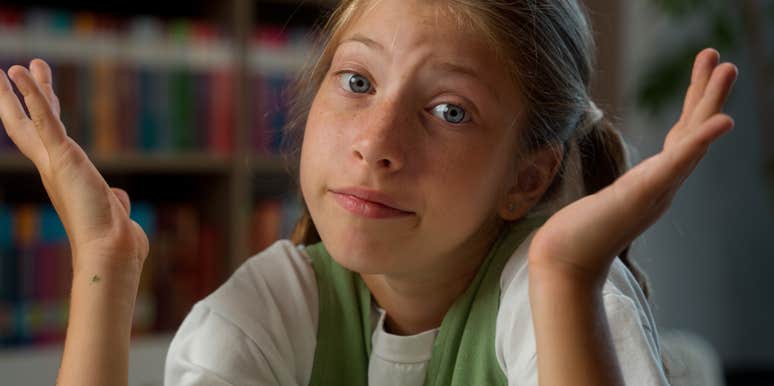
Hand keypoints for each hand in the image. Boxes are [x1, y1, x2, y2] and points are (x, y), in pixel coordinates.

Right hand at [0, 59, 148, 273]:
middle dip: (29, 95)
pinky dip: (32, 94)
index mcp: (63, 177)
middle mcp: (52, 168)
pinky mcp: (62, 156)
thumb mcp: (114, 210)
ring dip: (24, 90)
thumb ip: (115, 199)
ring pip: (31, 118)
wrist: (111, 250)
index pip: (49, 139)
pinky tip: (21, 71)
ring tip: (16, 66)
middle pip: (32, 124)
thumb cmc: (115, 239)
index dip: (44, 114)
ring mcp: (54, 162)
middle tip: (23, 68)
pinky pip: (44, 118)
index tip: (43, 95)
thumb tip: (120, 198)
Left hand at [528, 48, 737, 284]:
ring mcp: (656, 190)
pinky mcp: (643, 194)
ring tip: (727, 68)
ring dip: (711, 104)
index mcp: (652, 183)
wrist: (564, 266)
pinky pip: (678, 163)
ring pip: (691, 139)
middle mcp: (662, 186)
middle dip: (707, 95)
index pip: (679, 138)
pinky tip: (723, 120)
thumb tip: (606, 195)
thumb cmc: (575, 237)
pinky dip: (702, 141)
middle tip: (724, 60)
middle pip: (691, 132)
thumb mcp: (599, 205)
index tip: (704, 74)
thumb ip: (612, 197)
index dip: (694, 107)